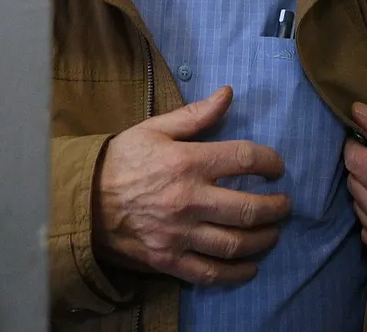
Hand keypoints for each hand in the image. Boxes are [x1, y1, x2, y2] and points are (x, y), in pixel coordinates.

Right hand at [93, 86, 290, 285]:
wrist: (82, 200)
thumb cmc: (121, 160)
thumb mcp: (155, 129)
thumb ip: (195, 115)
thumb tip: (228, 94)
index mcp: (187, 162)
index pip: (244, 158)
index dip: (270, 161)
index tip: (277, 167)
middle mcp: (189, 199)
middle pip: (248, 207)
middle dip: (275, 207)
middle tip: (284, 204)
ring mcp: (179, 233)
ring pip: (235, 243)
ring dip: (263, 239)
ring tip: (272, 233)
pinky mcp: (169, 259)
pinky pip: (210, 272)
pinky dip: (236, 272)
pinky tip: (250, 266)